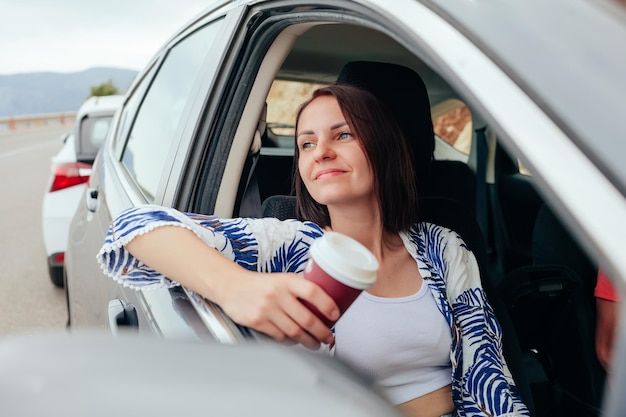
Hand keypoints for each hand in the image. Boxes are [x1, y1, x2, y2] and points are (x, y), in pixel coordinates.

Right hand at [216, 272, 338, 349]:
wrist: (231, 287)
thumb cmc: (261, 284)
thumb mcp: (281, 279)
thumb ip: (299, 287)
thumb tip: (326, 302)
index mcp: (287, 281)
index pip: (312, 291)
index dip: (327, 304)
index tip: (335, 315)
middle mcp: (277, 294)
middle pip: (306, 318)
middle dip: (322, 332)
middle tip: (329, 337)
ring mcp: (267, 309)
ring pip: (295, 331)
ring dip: (309, 341)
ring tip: (316, 344)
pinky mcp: (258, 322)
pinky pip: (280, 337)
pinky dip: (291, 342)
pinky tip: (296, 342)